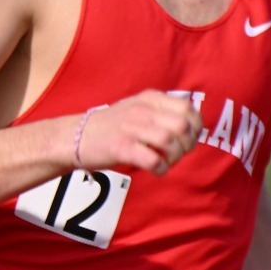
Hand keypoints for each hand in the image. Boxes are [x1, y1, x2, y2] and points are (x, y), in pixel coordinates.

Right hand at [79, 91, 201, 176]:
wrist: (75, 136)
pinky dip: (160, 169)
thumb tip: (193, 126)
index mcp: (150, 99)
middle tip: (178, 153)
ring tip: (166, 162)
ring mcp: (131, 128)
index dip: (195, 127)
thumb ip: (164, 112)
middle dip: (188, 144)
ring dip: (174, 158)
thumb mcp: (139, 108)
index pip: (188, 108)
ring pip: (169, 142)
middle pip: (182, 126)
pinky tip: (156, 170)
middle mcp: (142, 110)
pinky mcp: (121, 147)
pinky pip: (152, 160)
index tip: (189, 139)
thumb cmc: (112, 127)